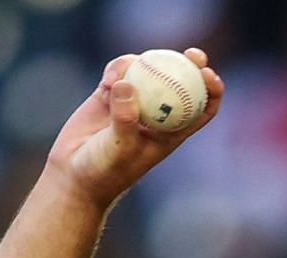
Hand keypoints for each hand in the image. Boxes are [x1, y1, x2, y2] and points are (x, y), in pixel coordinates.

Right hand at [46, 49, 223, 208]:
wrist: (74, 174)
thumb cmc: (104, 171)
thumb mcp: (119, 148)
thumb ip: (125, 118)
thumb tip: (128, 83)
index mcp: (171, 132)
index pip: (201, 109)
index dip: (211, 91)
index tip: (208, 75)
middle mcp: (156, 114)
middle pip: (180, 83)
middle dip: (191, 65)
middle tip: (193, 54)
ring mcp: (133, 102)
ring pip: (149, 71)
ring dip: (143, 64)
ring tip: (120, 77)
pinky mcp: (110, 94)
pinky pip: (119, 71)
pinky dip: (117, 69)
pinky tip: (108, 80)